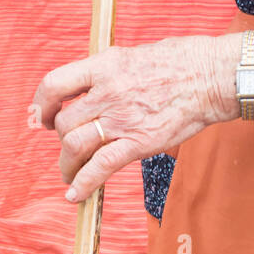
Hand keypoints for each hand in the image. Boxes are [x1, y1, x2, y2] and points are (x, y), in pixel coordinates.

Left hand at [32, 33, 253, 200]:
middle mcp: (107, 92)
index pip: (55, 84)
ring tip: (70, 176)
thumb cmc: (180, 63)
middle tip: (70, 151)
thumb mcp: (135, 57)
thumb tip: (94, 89)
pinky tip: (75, 196)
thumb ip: (110, 74)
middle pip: (64, 123)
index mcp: (104, 66)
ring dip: (67, 166)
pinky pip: (99, 167)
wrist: (211, 76)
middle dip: (60, 141)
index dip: (43, 104)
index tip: (43, 117)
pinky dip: (82, 185)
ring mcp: (121, 119)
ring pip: (74, 147)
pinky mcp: (137, 143)